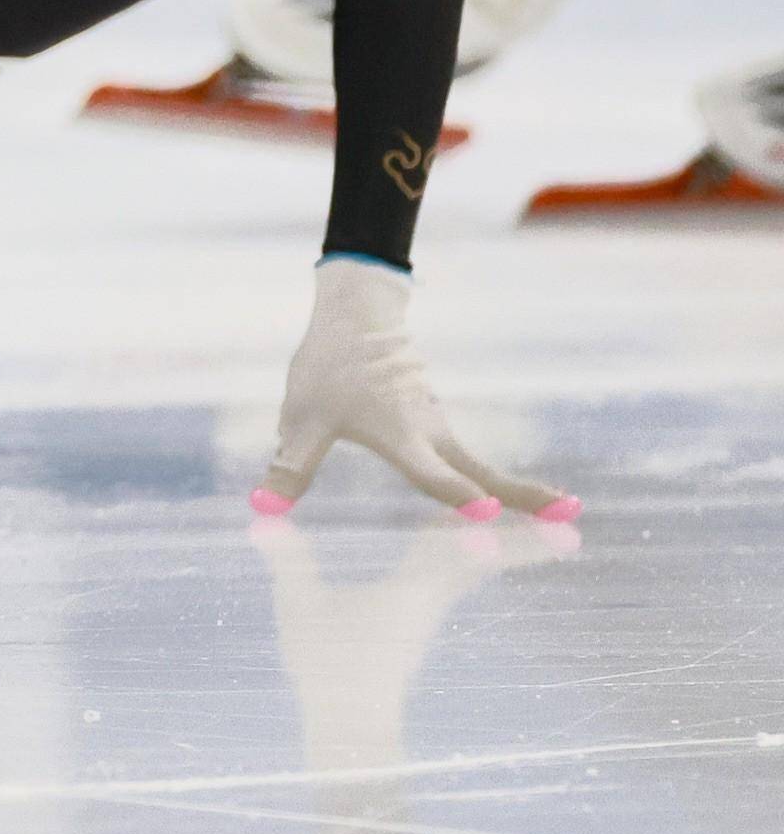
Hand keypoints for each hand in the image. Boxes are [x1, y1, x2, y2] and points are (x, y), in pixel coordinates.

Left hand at [256, 257, 575, 520]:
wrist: (358, 317)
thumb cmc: (328, 368)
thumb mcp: (301, 421)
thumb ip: (290, 468)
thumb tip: (263, 509)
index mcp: (399, 435)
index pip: (432, 472)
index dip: (456, 494)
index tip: (487, 511)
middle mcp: (428, 433)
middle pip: (482, 471)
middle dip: (524, 495)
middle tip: (570, 517)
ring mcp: (437, 426)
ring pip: (481, 464)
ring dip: (518, 489)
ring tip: (561, 513)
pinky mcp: (436, 421)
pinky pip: (467, 457)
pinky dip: (494, 480)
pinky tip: (507, 498)